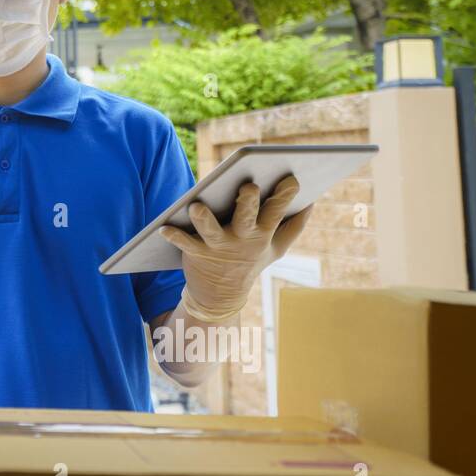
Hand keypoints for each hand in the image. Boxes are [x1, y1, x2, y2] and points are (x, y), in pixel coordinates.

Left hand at [158, 175, 311, 322]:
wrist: (222, 295)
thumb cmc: (250, 261)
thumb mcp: (276, 248)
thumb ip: (294, 226)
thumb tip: (311, 202)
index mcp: (262, 233)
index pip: (277, 212)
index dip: (285, 196)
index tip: (291, 180)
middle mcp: (242, 238)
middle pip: (246, 217)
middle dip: (248, 203)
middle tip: (249, 187)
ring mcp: (218, 246)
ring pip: (211, 230)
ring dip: (203, 219)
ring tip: (195, 206)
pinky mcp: (196, 252)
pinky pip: (184, 243)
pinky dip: (173, 236)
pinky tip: (163, 228)